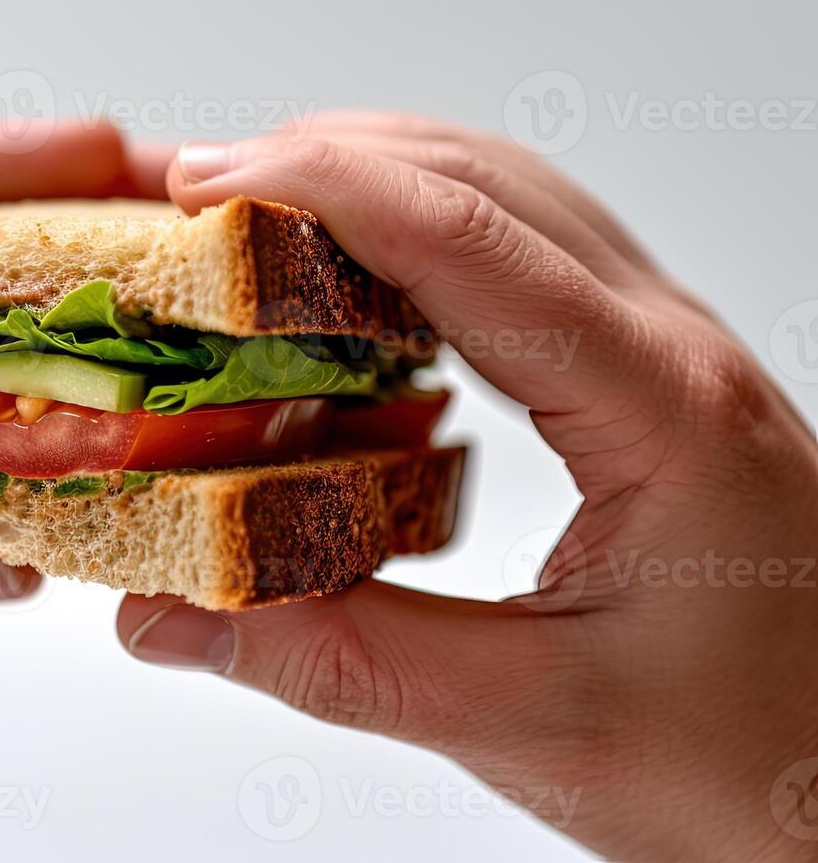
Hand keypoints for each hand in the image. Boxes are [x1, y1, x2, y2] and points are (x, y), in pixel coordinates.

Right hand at [116, 112, 817, 861]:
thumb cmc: (749, 761)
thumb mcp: (535, 723)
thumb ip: (341, 663)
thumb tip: (171, 616)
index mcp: (660, 411)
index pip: (470, 243)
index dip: (323, 191)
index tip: (201, 190)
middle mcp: (670, 348)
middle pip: (484, 181)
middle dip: (326, 160)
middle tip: (191, 193)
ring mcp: (663, 350)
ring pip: (507, 197)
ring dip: (372, 179)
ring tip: (247, 215)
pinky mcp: (642, 376)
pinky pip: (519, 252)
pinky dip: (415, 232)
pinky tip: (350, 282)